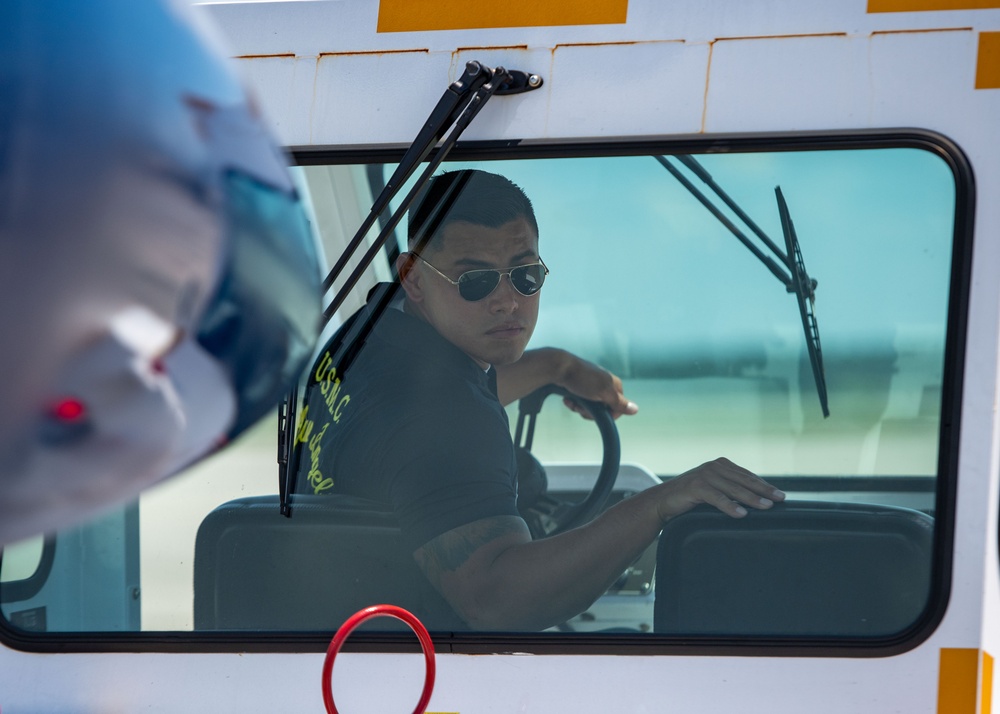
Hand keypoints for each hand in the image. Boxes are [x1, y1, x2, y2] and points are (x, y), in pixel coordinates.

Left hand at [553, 350, 637, 419]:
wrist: (558, 368)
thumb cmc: (581, 379)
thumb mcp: (603, 392)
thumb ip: (619, 402)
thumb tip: (635, 410)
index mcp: (614, 385)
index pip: (617, 408)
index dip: (606, 415)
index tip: (594, 415)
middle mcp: (605, 384)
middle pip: (602, 408)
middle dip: (590, 411)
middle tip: (580, 406)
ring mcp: (592, 385)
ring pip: (589, 406)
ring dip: (579, 407)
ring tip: (572, 401)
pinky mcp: (580, 386)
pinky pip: (580, 400)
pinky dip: (573, 402)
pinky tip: (567, 399)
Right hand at [653, 457, 784, 521]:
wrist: (662, 501)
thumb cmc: (690, 498)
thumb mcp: (713, 490)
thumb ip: (730, 489)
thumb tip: (757, 500)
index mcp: (720, 465)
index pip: (747, 476)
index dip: (764, 485)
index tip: (780, 495)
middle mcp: (714, 467)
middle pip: (744, 480)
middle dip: (763, 490)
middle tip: (780, 499)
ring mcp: (705, 475)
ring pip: (733, 488)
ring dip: (751, 498)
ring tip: (766, 507)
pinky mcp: (695, 486)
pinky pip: (717, 497)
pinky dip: (730, 506)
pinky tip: (741, 514)